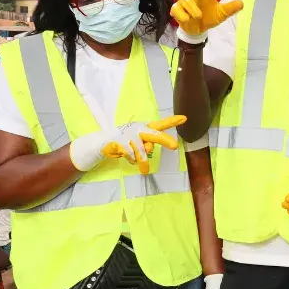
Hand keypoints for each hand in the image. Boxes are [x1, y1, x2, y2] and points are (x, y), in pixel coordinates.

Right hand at [69, 115, 185, 173]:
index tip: (185, 118)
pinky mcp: (121, 142)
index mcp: (145, 128)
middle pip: (154, 135)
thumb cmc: (126, 142)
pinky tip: (126, 156)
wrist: (103, 143)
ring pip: (142, 151)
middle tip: (174, 146)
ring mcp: (130, 135)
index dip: (172, 121)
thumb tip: (149, 150)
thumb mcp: (139, 143)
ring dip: (143, 162)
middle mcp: (139, 129)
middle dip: (164, 140)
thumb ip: (147, 146)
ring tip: (145, 170)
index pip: (161, 124)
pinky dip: (131, 159)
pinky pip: (131, 155)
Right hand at [171, 0, 243, 41]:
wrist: (197, 29)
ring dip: (193, 10)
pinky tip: (187, 19)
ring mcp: (185, 1)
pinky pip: (178, 10)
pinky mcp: (176, 8)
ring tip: (198, 16)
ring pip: (186, 1)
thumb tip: (241, 3)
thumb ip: (230, 8)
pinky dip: (184, 17)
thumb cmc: (210, 17)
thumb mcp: (222, 14)